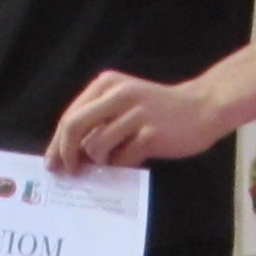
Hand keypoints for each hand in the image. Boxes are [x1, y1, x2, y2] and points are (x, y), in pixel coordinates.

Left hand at [46, 69, 226, 170]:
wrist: (201, 108)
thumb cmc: (158, 108)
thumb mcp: (124, 100)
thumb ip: (98, 117)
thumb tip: (67, 150)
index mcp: (107, 84)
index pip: (70, 115)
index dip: (57, 142)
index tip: (53, 162)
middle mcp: (118, 94)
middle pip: (74, 127)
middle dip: (66, 153)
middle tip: (70, 171)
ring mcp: (135, 114)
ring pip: (97, 146)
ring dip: (100, 162)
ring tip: (114, 160)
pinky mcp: (150, 134)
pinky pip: (122, 159)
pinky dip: (122, 165)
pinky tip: (132, 159)